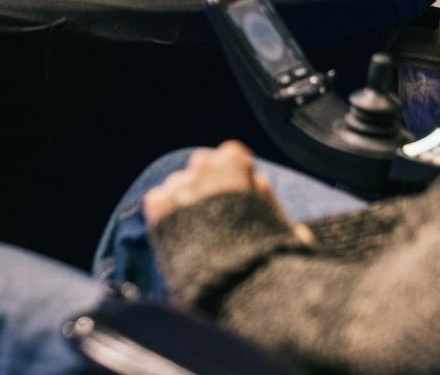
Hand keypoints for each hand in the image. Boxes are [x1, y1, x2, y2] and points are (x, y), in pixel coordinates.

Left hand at [142, 141, 315, 245]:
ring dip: (185, 199)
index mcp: (235, 164)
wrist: (233, 285)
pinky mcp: (158, 206)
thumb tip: (260, 182)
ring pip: (178, 183)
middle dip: (208, 184)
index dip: (236, 175)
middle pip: (202, 166)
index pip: (232, 154)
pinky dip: (165, 215)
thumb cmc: (265, 258)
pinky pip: (157, 200)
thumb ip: (269, 199)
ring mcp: (179, 185)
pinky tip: (178, 237)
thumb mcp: (282, 226)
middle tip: (216, 214)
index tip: (237, 192)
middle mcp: (204, 167)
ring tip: (197, 232)